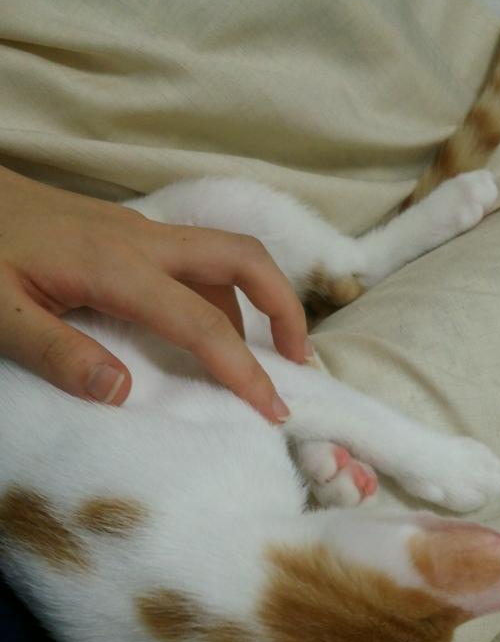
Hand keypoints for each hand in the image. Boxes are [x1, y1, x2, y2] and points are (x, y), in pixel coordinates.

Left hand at [0, 165, 309, 421]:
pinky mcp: (129, 232)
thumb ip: (57, 352)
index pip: (202, 322)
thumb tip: (123, 392)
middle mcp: (142, 241)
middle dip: (285, 307)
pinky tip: (211, 324)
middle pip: (245, 257)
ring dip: (260, 297)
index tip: (274, 410)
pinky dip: (225, 290)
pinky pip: (198, 256)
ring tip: (267, 352)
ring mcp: (138, 231)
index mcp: (116, 267)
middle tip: (300, 361)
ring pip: (226, 253)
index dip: (245, 369)